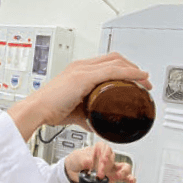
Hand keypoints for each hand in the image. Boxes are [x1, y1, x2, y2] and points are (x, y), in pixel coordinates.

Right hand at [8, 52, 151, 140]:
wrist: (37, 110)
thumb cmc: (50, 109)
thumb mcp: (74, 112)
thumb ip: (87, 116)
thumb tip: (97, 124)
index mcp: (78, 71)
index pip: (106, 62)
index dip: (124, 68)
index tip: (135, 79)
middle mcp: (81, 66)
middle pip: (114, 58)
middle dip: (133, 68)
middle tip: (143, 81)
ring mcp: (82, 70)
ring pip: (116, 62)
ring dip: (135, 71)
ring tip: (145, 82)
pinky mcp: (83, 77)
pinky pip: (112, 71)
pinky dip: (129, 73)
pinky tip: (139, 78)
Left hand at [64, 141, 135, 182]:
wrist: (72, 171)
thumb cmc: (76, 160)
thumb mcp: (77, 157)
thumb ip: (84, 159)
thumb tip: (90, 162)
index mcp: (98, 149)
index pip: (106, 149)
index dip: (104, 156)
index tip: (98, 164)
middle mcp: (106, 158)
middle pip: (113, 158)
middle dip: (107, 167)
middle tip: (99, 175)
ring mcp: (110, 167)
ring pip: (123, 166)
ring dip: (123, 172)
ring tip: (119, 176)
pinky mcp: (112, 176)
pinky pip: (124, 176)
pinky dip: (129, 178)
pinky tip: (131, 181)